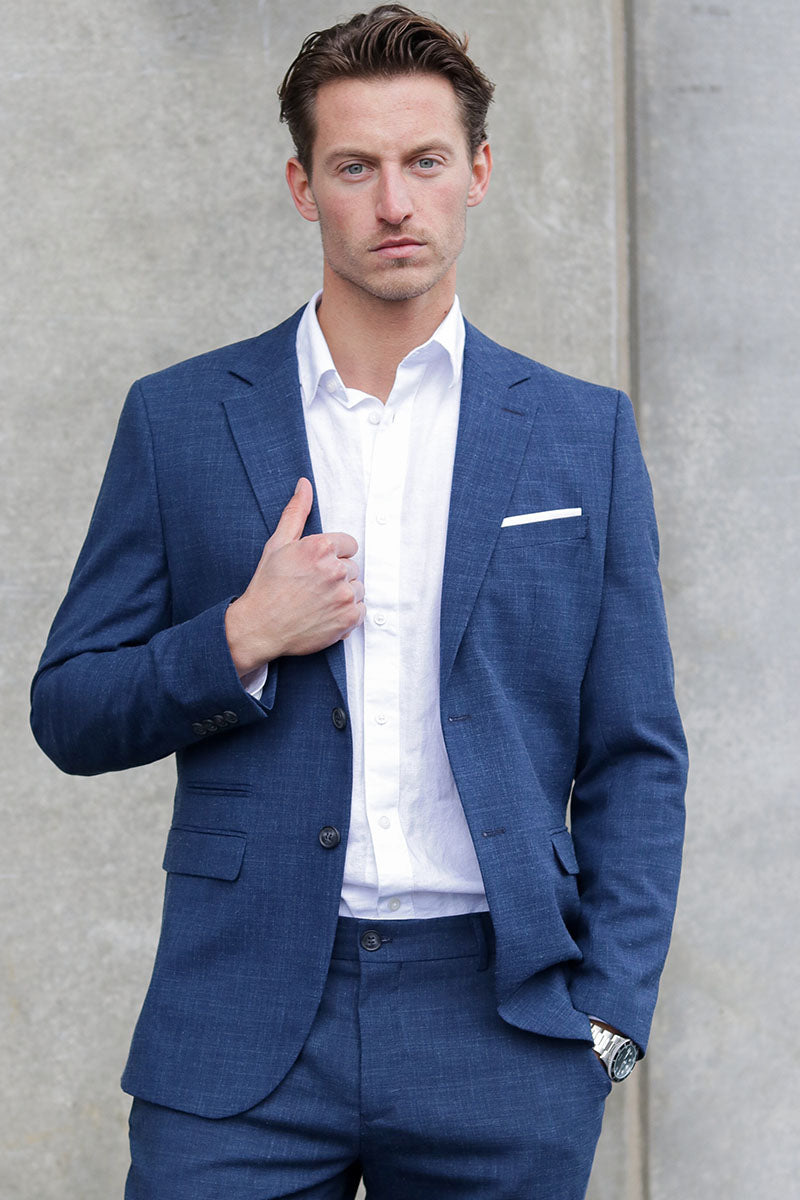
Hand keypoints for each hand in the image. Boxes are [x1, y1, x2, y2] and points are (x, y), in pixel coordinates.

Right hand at [225, 477, 364, 674]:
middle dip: (336, 575)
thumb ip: (296, 512)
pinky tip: (325, 614)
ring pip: (357, 588)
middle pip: (352, 567)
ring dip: (342, 594)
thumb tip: (305, 484)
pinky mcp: (348, 618)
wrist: (259, 627)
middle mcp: (335, 569)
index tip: (315, 568)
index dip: (332, 555)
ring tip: (317, 602)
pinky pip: (360, 610)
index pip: (349, 544)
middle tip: (312, 587)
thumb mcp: (277, 544)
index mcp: (321, 547)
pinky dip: (347, 613)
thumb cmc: (267, 585)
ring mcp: (344, 595)